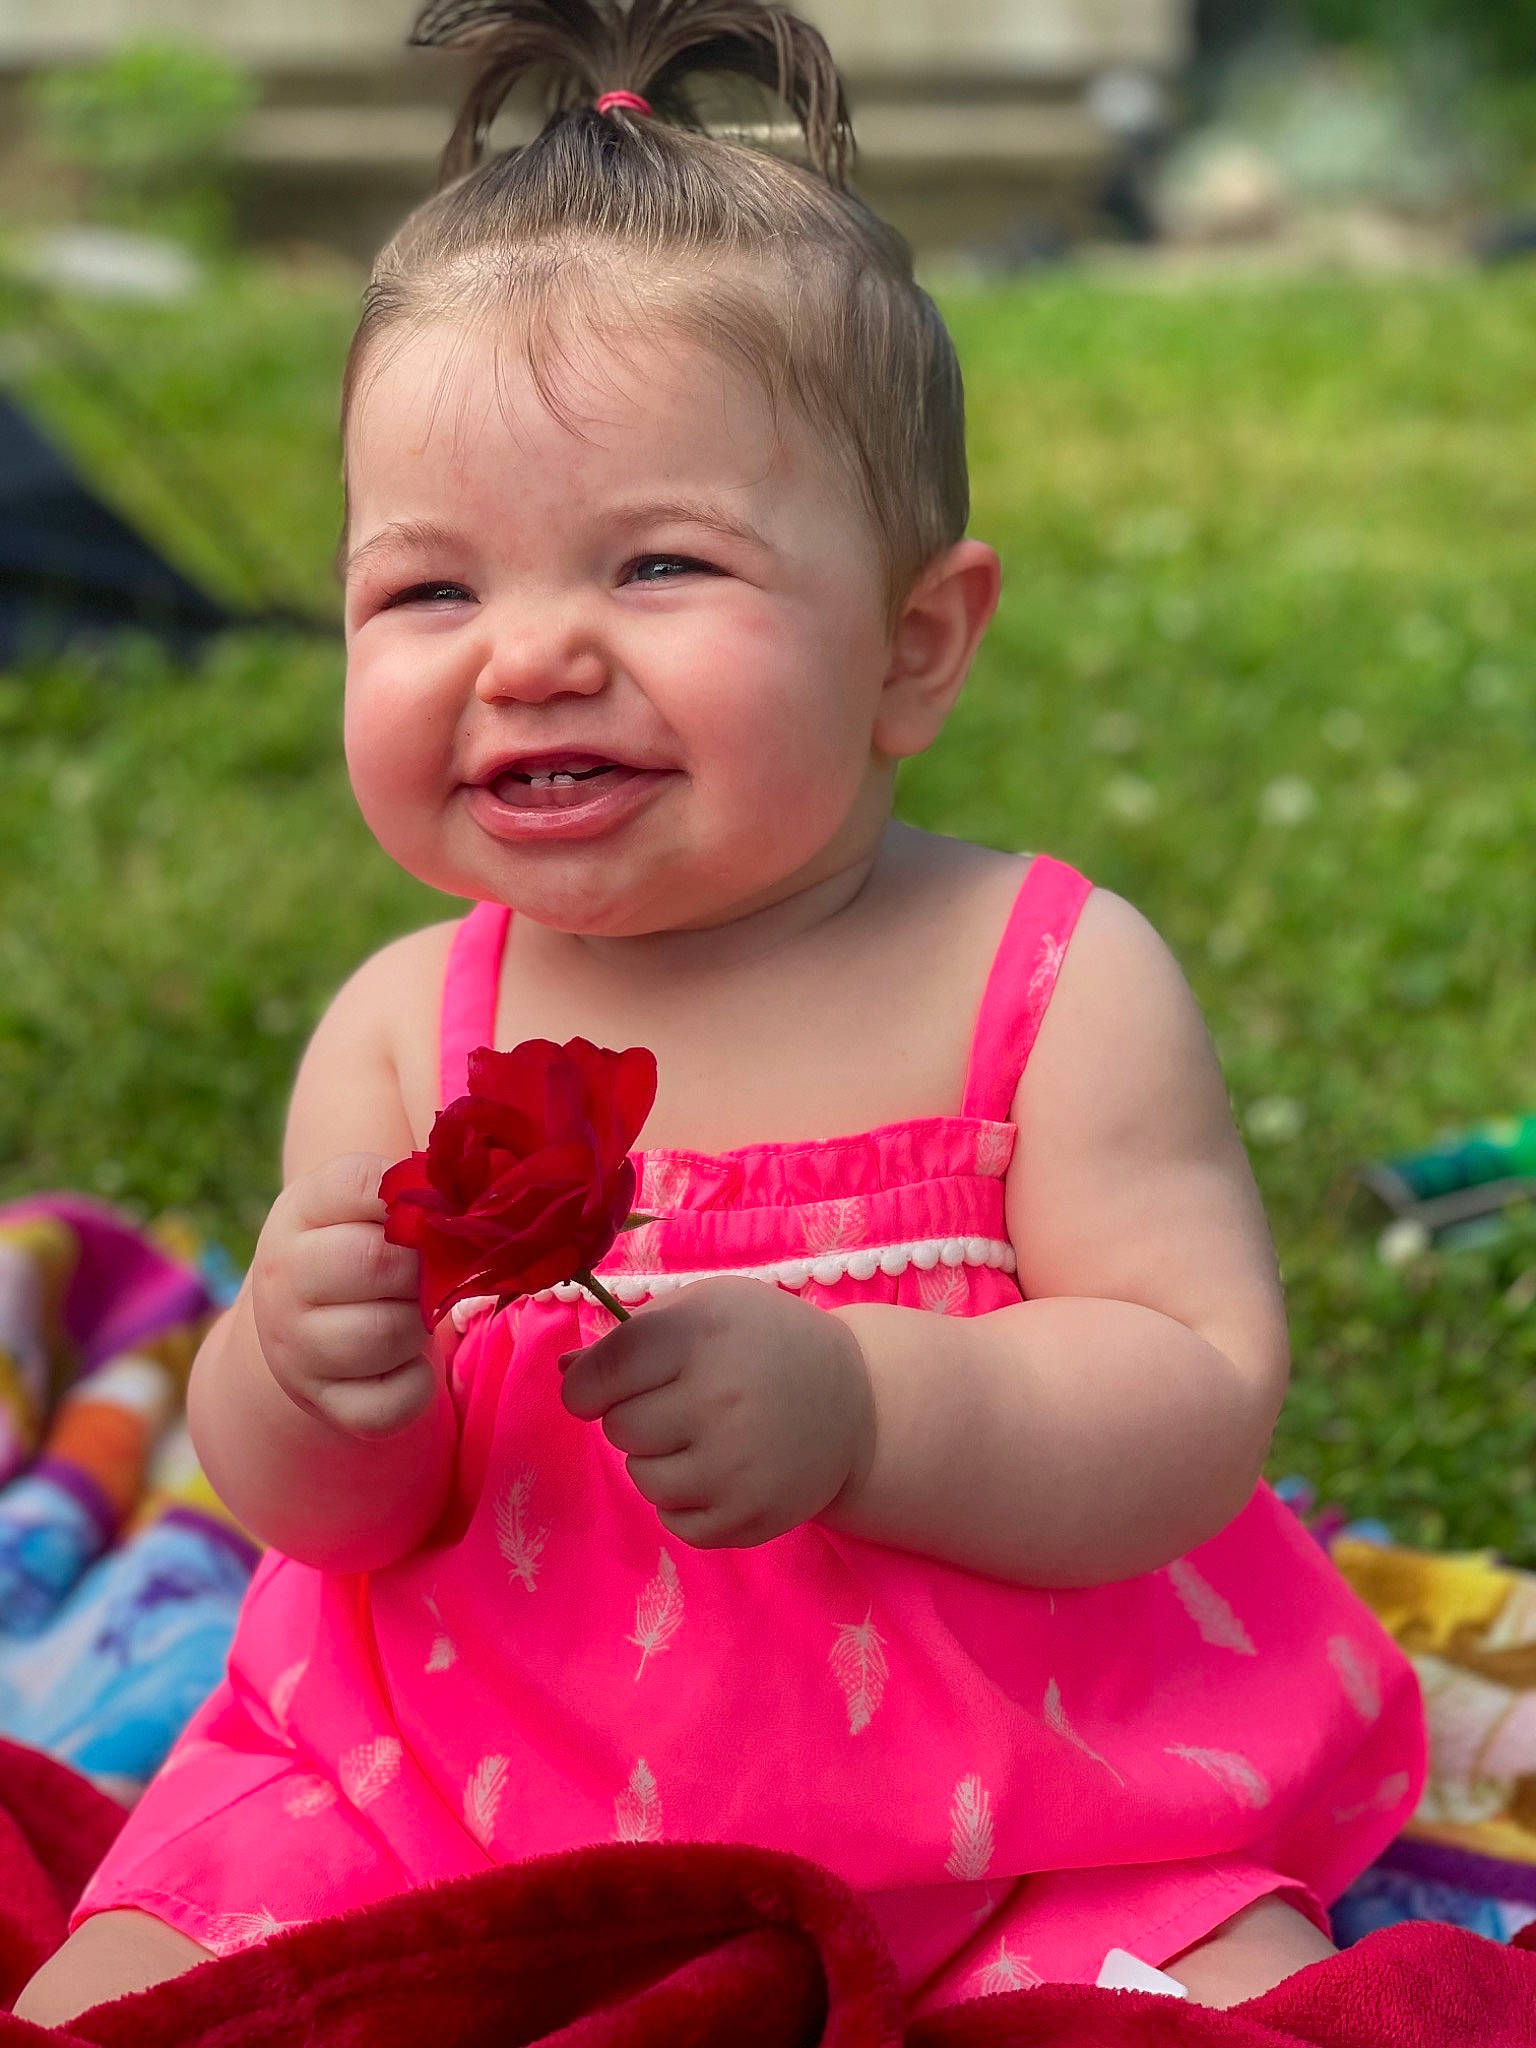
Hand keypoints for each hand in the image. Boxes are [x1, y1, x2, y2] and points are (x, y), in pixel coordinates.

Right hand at [250, 1153, 437, 1438]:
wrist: (304, 1325)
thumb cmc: (357, 1248)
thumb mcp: (364, 1204)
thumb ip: (409, 1188)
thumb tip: (464, 1193)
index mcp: (298, 1212)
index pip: (362, 1184)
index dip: (413, 1199)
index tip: (426, 1213)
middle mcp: (283, 1279)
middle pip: (375, 1261)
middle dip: (421, 1267)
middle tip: (428, 1273)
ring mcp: (297, 1349)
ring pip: (385, 1333)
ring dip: (420, 1324)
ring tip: (414, 1314)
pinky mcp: (325, 1403)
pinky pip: (392, 1402)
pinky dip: (417, 1384)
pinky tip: (408, 1361)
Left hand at [559, 1278, 874, 1546]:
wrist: (856, 1402)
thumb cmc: (765, 1342)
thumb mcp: (707, 1308)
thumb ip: (632, 1336)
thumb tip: (565, 1371)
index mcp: (700, 1336)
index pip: (601, 1374)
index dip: (586, 1386)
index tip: (598, 1388)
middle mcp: (717, 1400)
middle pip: (619, 1428)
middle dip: (635, 1416)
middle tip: (679, 1403)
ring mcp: (735, 1466)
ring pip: (642, 1479)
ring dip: (658, 1460)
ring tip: (703, 1436)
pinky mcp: (749, 1518)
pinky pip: (674, 1521)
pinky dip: (685, 1501)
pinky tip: (720, 1470)